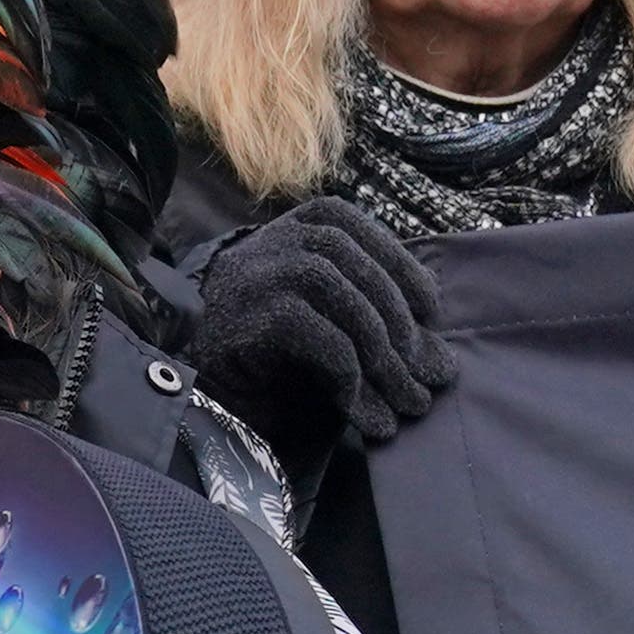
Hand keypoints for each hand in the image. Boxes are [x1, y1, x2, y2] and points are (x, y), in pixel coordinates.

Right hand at [189, 196, 452, 467]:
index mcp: (310, 222)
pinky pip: (330, 345)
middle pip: (371, 282)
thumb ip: (370, 304)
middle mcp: (289, 237)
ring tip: (404, 407)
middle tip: (430, 381)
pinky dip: (352, 381)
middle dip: (407, 337)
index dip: (409, 277)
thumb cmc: (265, 330)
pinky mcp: (261, 315)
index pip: (376, 242)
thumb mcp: (320, 298)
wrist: (194, 359)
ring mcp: (271, 273)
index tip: (432, 316)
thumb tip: (439, 357)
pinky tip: (359, 411)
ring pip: (357, 314)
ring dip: (388, 368)